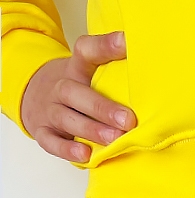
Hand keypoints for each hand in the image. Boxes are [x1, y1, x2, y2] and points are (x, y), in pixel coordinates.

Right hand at [20, 31, 136, 162]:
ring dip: (91, 130)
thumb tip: (157, 70)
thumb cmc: (78, 88)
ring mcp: (50, 109)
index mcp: (76, 68)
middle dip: (102, 108)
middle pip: (75, 92)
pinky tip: (85, 155)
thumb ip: (115, 72)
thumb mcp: (90, 73)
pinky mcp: (43, 131)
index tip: (127, 41)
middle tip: (129, 120)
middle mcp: (61, 86)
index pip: (86, 50)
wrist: (34, 97)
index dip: (105, 46)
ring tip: (114, 140)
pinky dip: (67, 149)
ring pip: (66, 118)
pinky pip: (51, 141)